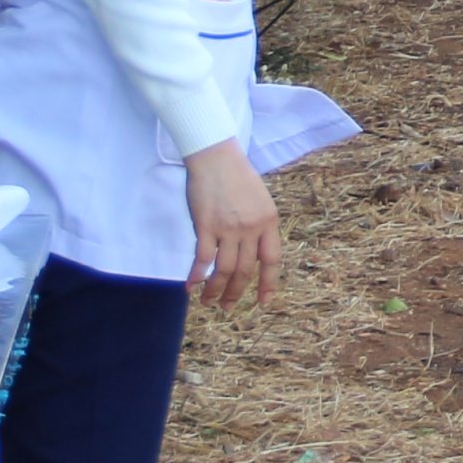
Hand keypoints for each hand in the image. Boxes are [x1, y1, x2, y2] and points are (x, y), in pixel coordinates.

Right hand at [182, 139, 282, 302]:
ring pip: (224, 270)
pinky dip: (196, 276)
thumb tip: (252, 253)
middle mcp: (251, 228)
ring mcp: (229, 228)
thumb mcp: (260, 201)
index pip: (271, 260)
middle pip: (245, 271)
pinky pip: (203, 259)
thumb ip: (259, 226)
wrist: (216, 156)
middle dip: (236, 293)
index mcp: (269, 222)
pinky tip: (191, 287)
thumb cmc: (237, 176)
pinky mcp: (206, 226)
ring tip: (209, 302)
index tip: (264, 301)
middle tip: (227, 307)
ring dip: (215, 290)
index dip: (268, 284)